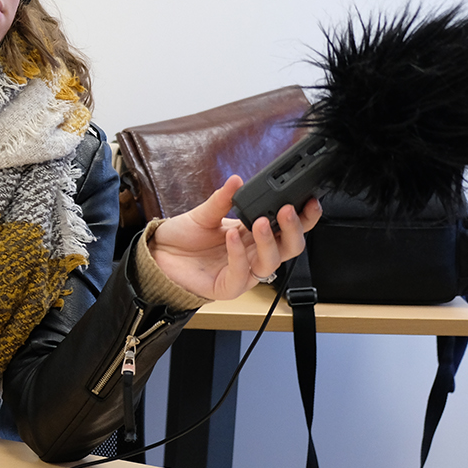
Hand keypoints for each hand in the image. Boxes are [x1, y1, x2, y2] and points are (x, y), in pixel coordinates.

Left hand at [151, 176, 320, 300]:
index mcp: (254, 235)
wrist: (158, 255)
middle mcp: (253, 254)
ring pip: (271, 263)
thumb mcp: (204, 213)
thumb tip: (237, 180)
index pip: (287, 228)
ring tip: (258, 221)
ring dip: (269, 241)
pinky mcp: (227, 287)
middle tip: (288, 210)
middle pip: (290, 248)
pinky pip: (241, 274)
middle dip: (294, 229)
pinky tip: (233, 237)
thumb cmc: (183, 237)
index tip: (309, 200)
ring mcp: (243, 273)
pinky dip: (239, 254)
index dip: (304, 217)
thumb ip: (222, 199)